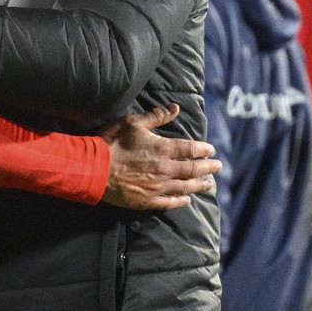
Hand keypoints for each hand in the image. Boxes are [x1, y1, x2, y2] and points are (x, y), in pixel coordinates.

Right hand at [100, 104, 219, 209]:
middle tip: (218, 167)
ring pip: (185, 187)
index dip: (203, 150)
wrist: (93, 168)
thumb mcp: (134, 123)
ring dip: (199, 185)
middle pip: (192, 169)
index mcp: (163, 149)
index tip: (212, 151)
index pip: (190, 150)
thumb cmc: (112, 142)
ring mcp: (157, 187)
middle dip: (207, 168)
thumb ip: (157, 117)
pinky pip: (169, 202)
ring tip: (209, 184)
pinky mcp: (147, 200)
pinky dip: (181, 201)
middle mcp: (165, 169)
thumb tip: (176, 108)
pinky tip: (187, 200)